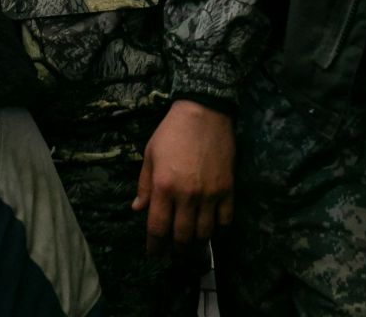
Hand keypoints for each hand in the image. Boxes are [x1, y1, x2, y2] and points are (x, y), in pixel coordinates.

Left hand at [133, 100, 235, 248]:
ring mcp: (210, 193)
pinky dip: (218, 228)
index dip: (154, 246)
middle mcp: (187, 194)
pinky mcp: (227, 189)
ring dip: (197, 243)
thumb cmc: (172, 131)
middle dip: (176, 250)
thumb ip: (144, 185)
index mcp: (164, 186)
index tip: (153, 253)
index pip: (157, 227)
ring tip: (193, 244)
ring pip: (204, 233)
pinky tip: (212, 227)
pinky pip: (225, 220)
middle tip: (174, 253)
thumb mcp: (150, 154)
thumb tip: (138, 209)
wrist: (204, 112)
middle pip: (182, 236)